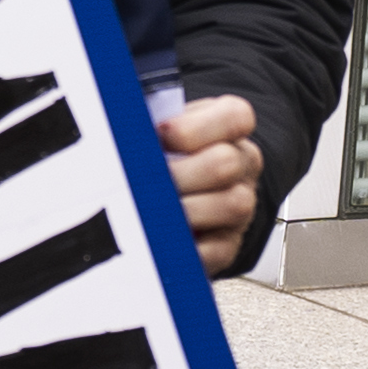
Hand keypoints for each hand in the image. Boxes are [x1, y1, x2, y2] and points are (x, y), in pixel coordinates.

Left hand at [155, 94, 256, 275]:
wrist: (183, 197)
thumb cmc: (168, 158)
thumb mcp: (163, 130)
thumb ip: (152, 122)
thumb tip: (125, 127)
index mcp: (228, 132)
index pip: (236, 117)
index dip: (197, 127)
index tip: (161, 135)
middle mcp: (242, 167)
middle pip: (226, 164)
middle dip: (179, 173)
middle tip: (145, 180)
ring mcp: (240, 207)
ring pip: (232, 206)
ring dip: (184, 210)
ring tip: (151, 210)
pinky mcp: (227, 246)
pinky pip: (216, 251)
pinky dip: (185, 246)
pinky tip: (160, 239)